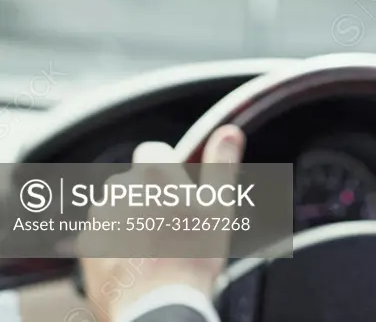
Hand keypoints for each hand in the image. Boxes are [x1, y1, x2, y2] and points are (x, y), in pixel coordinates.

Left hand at [80, 125, 245, 321]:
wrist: (156, 307)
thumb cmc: (192, 257)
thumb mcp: (219, 207)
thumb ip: (221, 164)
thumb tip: (229, 131)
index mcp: (152, 174)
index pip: (154, 151)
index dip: (170, 169)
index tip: (181, 191)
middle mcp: (119, 189)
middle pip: (137, 182)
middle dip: (152, 197)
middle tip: (175, 226)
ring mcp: (98, 219)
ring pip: (119, 208)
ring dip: (134, 219)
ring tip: (157, 248)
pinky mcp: (86, 246)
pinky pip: (104, 235)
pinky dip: (118, 243)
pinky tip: (138, 263)